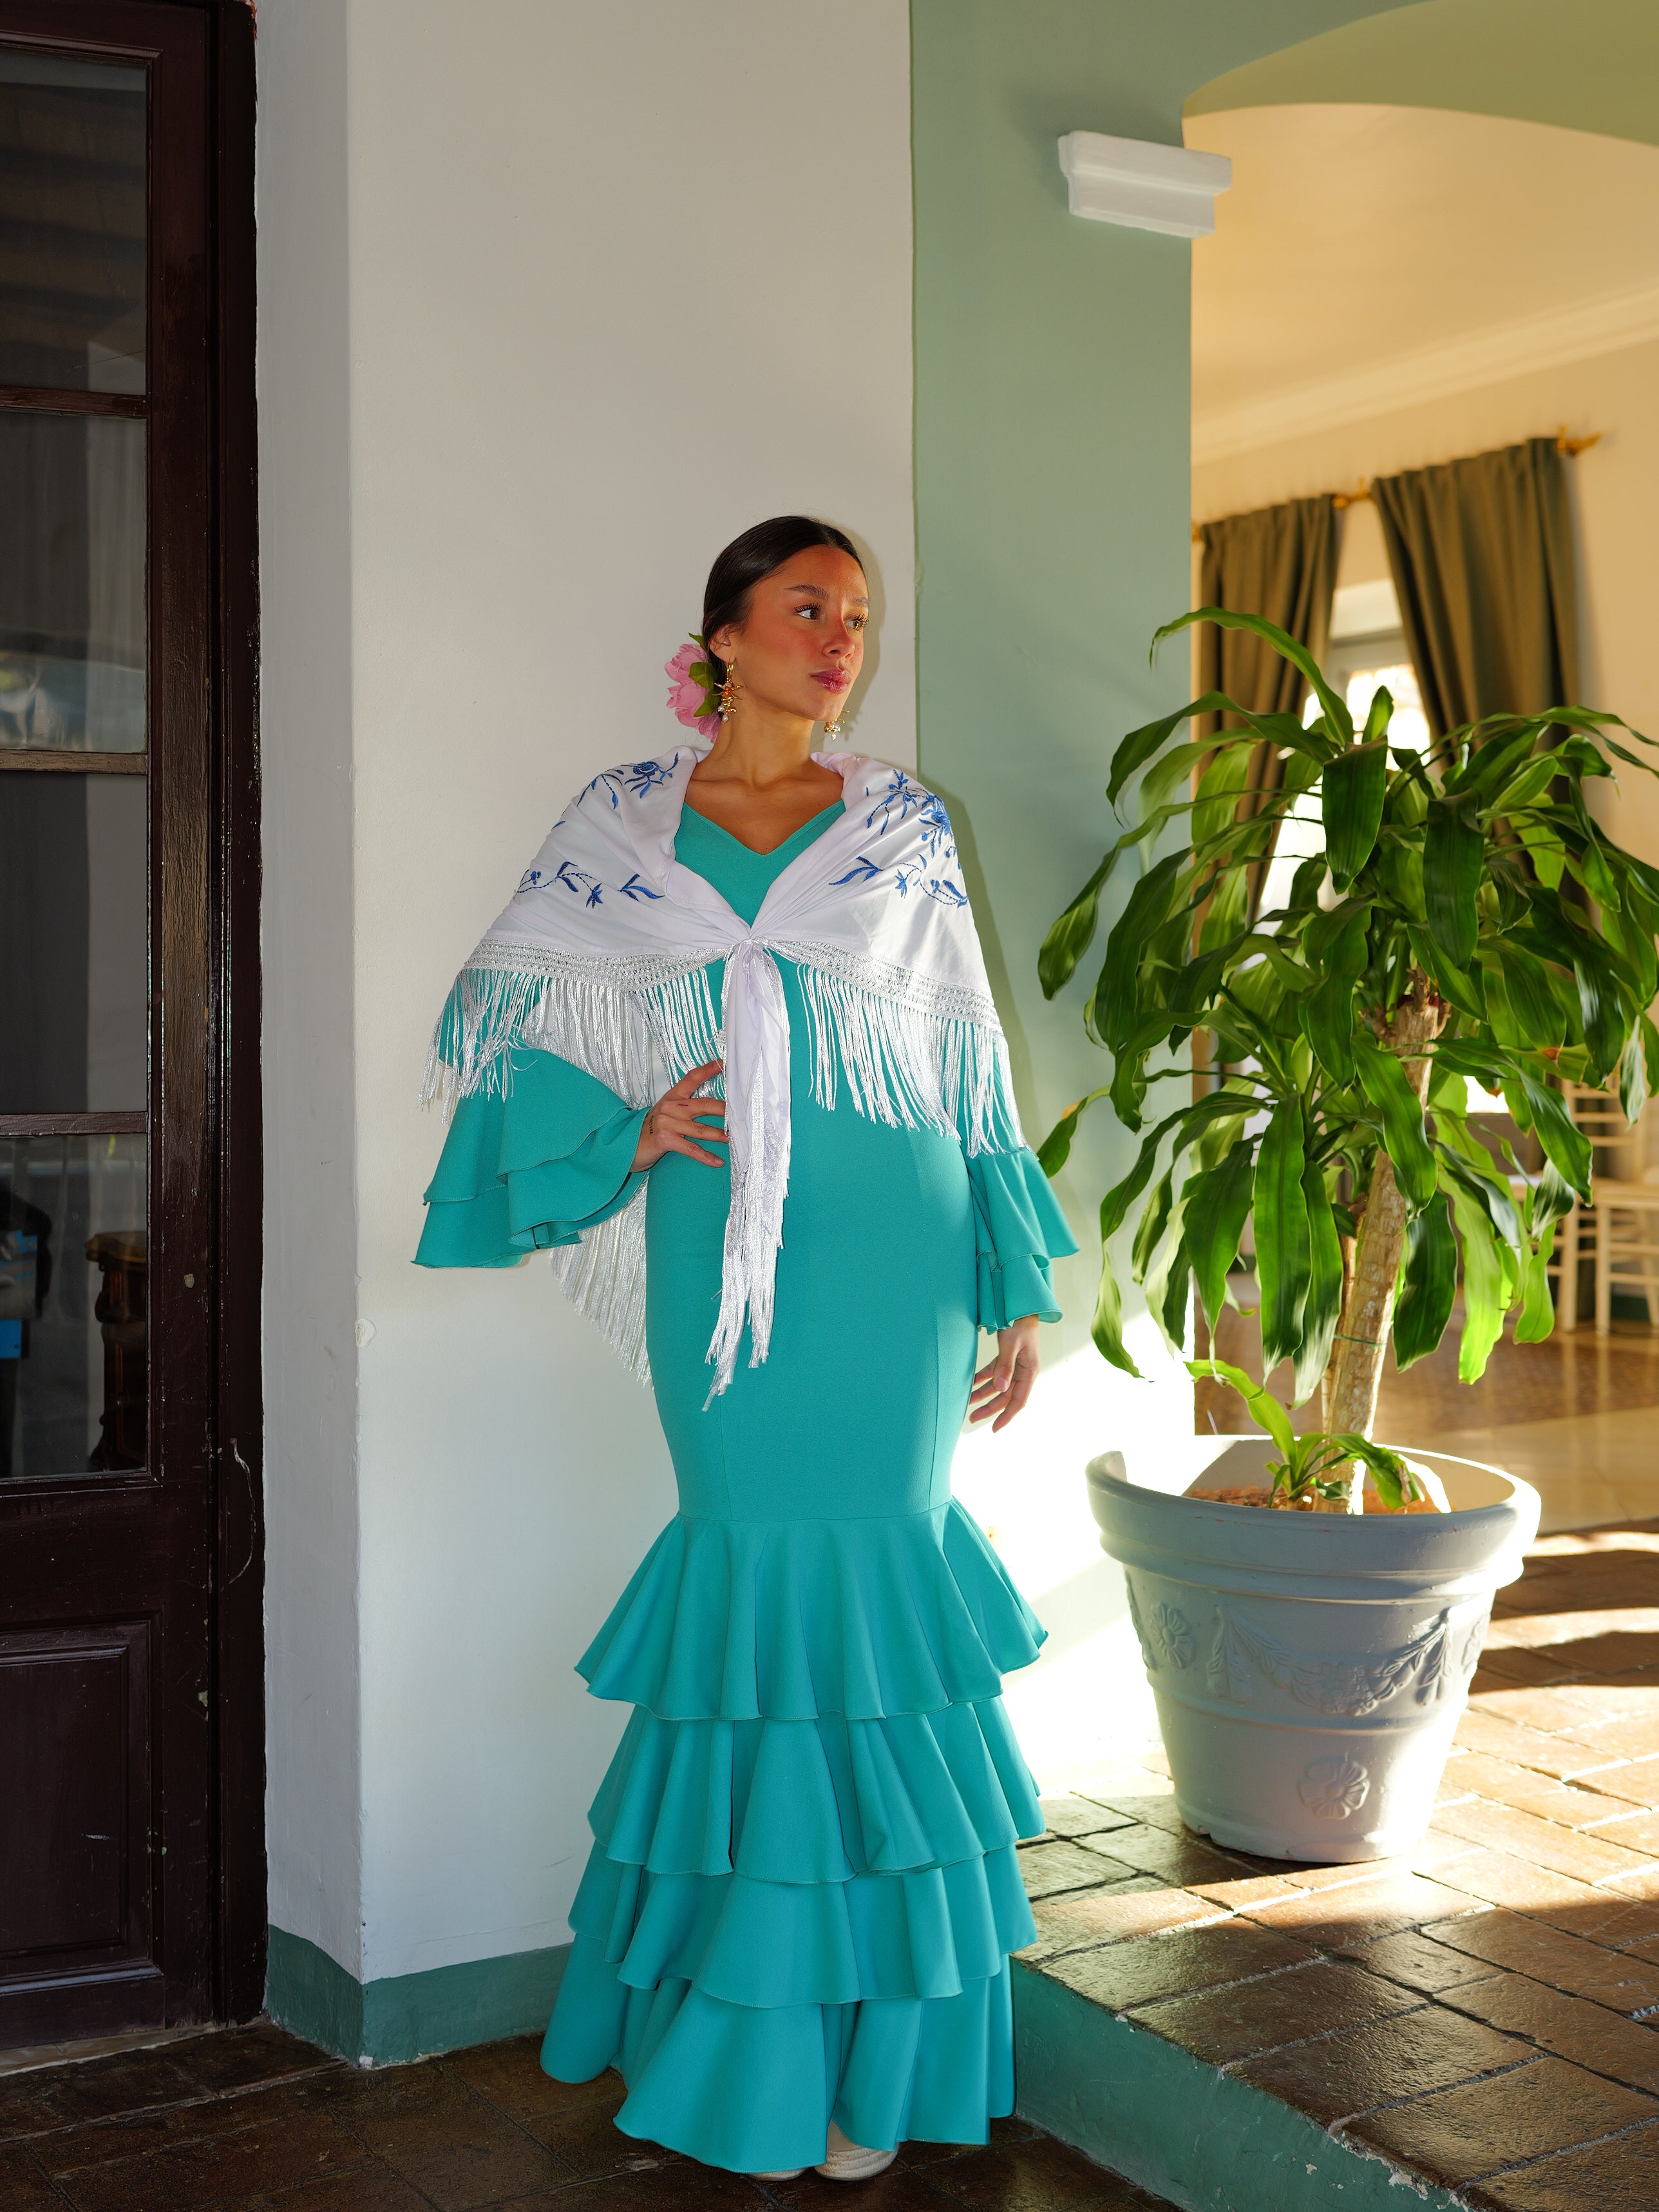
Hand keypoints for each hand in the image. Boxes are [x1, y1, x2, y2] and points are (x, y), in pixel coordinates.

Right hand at [632, 1061, 727, 1170]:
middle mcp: (670, 1107)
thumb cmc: (650, 1130)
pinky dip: (705, 1156)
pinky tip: (717, 1162)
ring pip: (700, 1129)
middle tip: (742, 1113)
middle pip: (703, 1104)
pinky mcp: (664, 1139)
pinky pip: (690, 1148)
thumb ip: (685, 1107)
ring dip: (719, 1135)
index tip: (724, 1063)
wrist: (626, 1146)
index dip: (708, 1069)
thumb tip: (713, 1107)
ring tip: (734, 1139)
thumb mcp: (666, 1113)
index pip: (691, 1078)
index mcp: (672, 1097)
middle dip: (725, 1110)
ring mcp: (666, 1123)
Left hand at [969, 1316, 1039, 1431]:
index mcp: (1029, 1371)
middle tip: (971, 1418)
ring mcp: (1015, 1364)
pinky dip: (982, 1378)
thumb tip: (1000, 1388)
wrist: (1021, 1304)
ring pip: (998, 1385)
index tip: (994, 1428)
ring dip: (983, 1394)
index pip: (1018, 1400)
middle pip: (1006, 1395)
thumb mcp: (1011, 1344)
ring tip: (966, 1402)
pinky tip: (969, 1384)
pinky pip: (994, 1372)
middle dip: (989, 1408)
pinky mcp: (1007, 1356)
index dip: (1006, 1416)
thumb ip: (1005, 1366)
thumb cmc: (1019, 1322)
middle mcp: (1023, 1370)